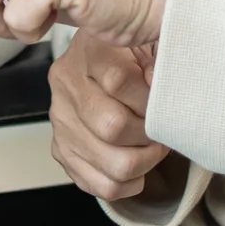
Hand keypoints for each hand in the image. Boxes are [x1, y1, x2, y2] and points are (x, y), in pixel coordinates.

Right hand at [49, 33, 169, 200]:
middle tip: (161, 129)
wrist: (99, 65)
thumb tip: (157, 83)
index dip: (149, 99)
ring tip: (152, 147)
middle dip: (149, 135)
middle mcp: (66, 85)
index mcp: (88, 51)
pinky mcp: (61, 150)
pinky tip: (138, 166)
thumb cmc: (132, 54)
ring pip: (113, 164)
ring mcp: (60, 121)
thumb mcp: (149, 40)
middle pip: (112, 127)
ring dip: (144, 162)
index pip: (118, 80)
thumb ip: (159, 55)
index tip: (164, 102)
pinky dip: (129, 183)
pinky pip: (100, 185)